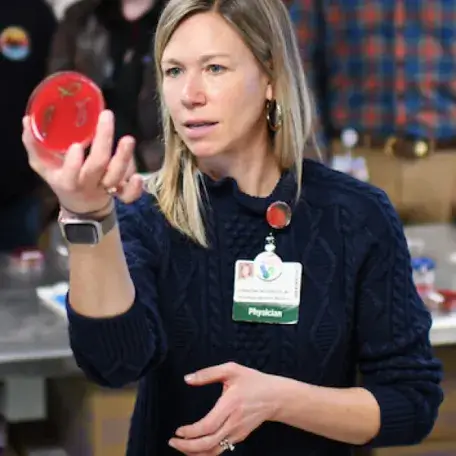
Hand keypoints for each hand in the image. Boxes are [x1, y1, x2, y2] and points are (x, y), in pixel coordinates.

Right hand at [22, 110, 142, 213]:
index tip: (77, 145)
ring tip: (127, 139)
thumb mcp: (44, 166)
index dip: (74, 164)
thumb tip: (28, 119)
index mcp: (67, 181)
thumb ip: (35, 145)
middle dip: (103, 142)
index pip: (70, 175)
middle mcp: (88, 185)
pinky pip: (129, 194)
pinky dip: (136, 188)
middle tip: (107, 116)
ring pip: (117, 177)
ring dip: (123, 158)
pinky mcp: (120, 192)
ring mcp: (106, 189)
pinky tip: (139, 176)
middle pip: (97, 166)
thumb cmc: (62, 178)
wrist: (81, 206)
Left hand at [169, 362, 279, 454]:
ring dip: (195, 453)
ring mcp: (237, 433)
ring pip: (214, 451)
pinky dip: (206, 452)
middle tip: (172, 442)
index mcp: (230, 405)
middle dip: (187, 447)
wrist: (275, 397)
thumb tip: (187, 379)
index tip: (178, 431)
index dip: (191, 433)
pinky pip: (220, 449)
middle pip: (208, 444)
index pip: (207, 426)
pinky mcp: (239, 437)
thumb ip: (208, 374)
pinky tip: (195, 447)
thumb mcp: (231, 370)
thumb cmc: (252, 381)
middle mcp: (233, 423)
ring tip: (181, 447)